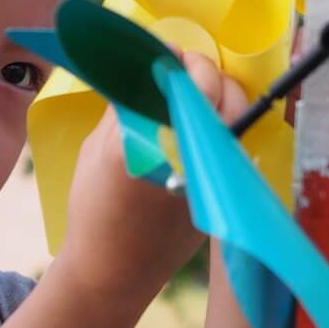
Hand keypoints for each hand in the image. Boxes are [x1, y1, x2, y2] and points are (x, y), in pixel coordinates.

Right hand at [58, 51, 247, 300]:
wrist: (113, 272)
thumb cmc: (94, 209)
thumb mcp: (98, 148)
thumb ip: (127, 105)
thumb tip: (152, 66)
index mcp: (150, 140)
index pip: (182, 81)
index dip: (179, 60)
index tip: (168, 55)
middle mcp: (190, 155)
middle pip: (220, 94)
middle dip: (205, 73)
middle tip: (184, 70)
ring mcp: (213, 174)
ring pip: (234, 116)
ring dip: (219, 96)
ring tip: (193, 94)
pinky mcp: (223, 190)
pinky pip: (230, 141)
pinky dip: (219, 123)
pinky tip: (199, 122)